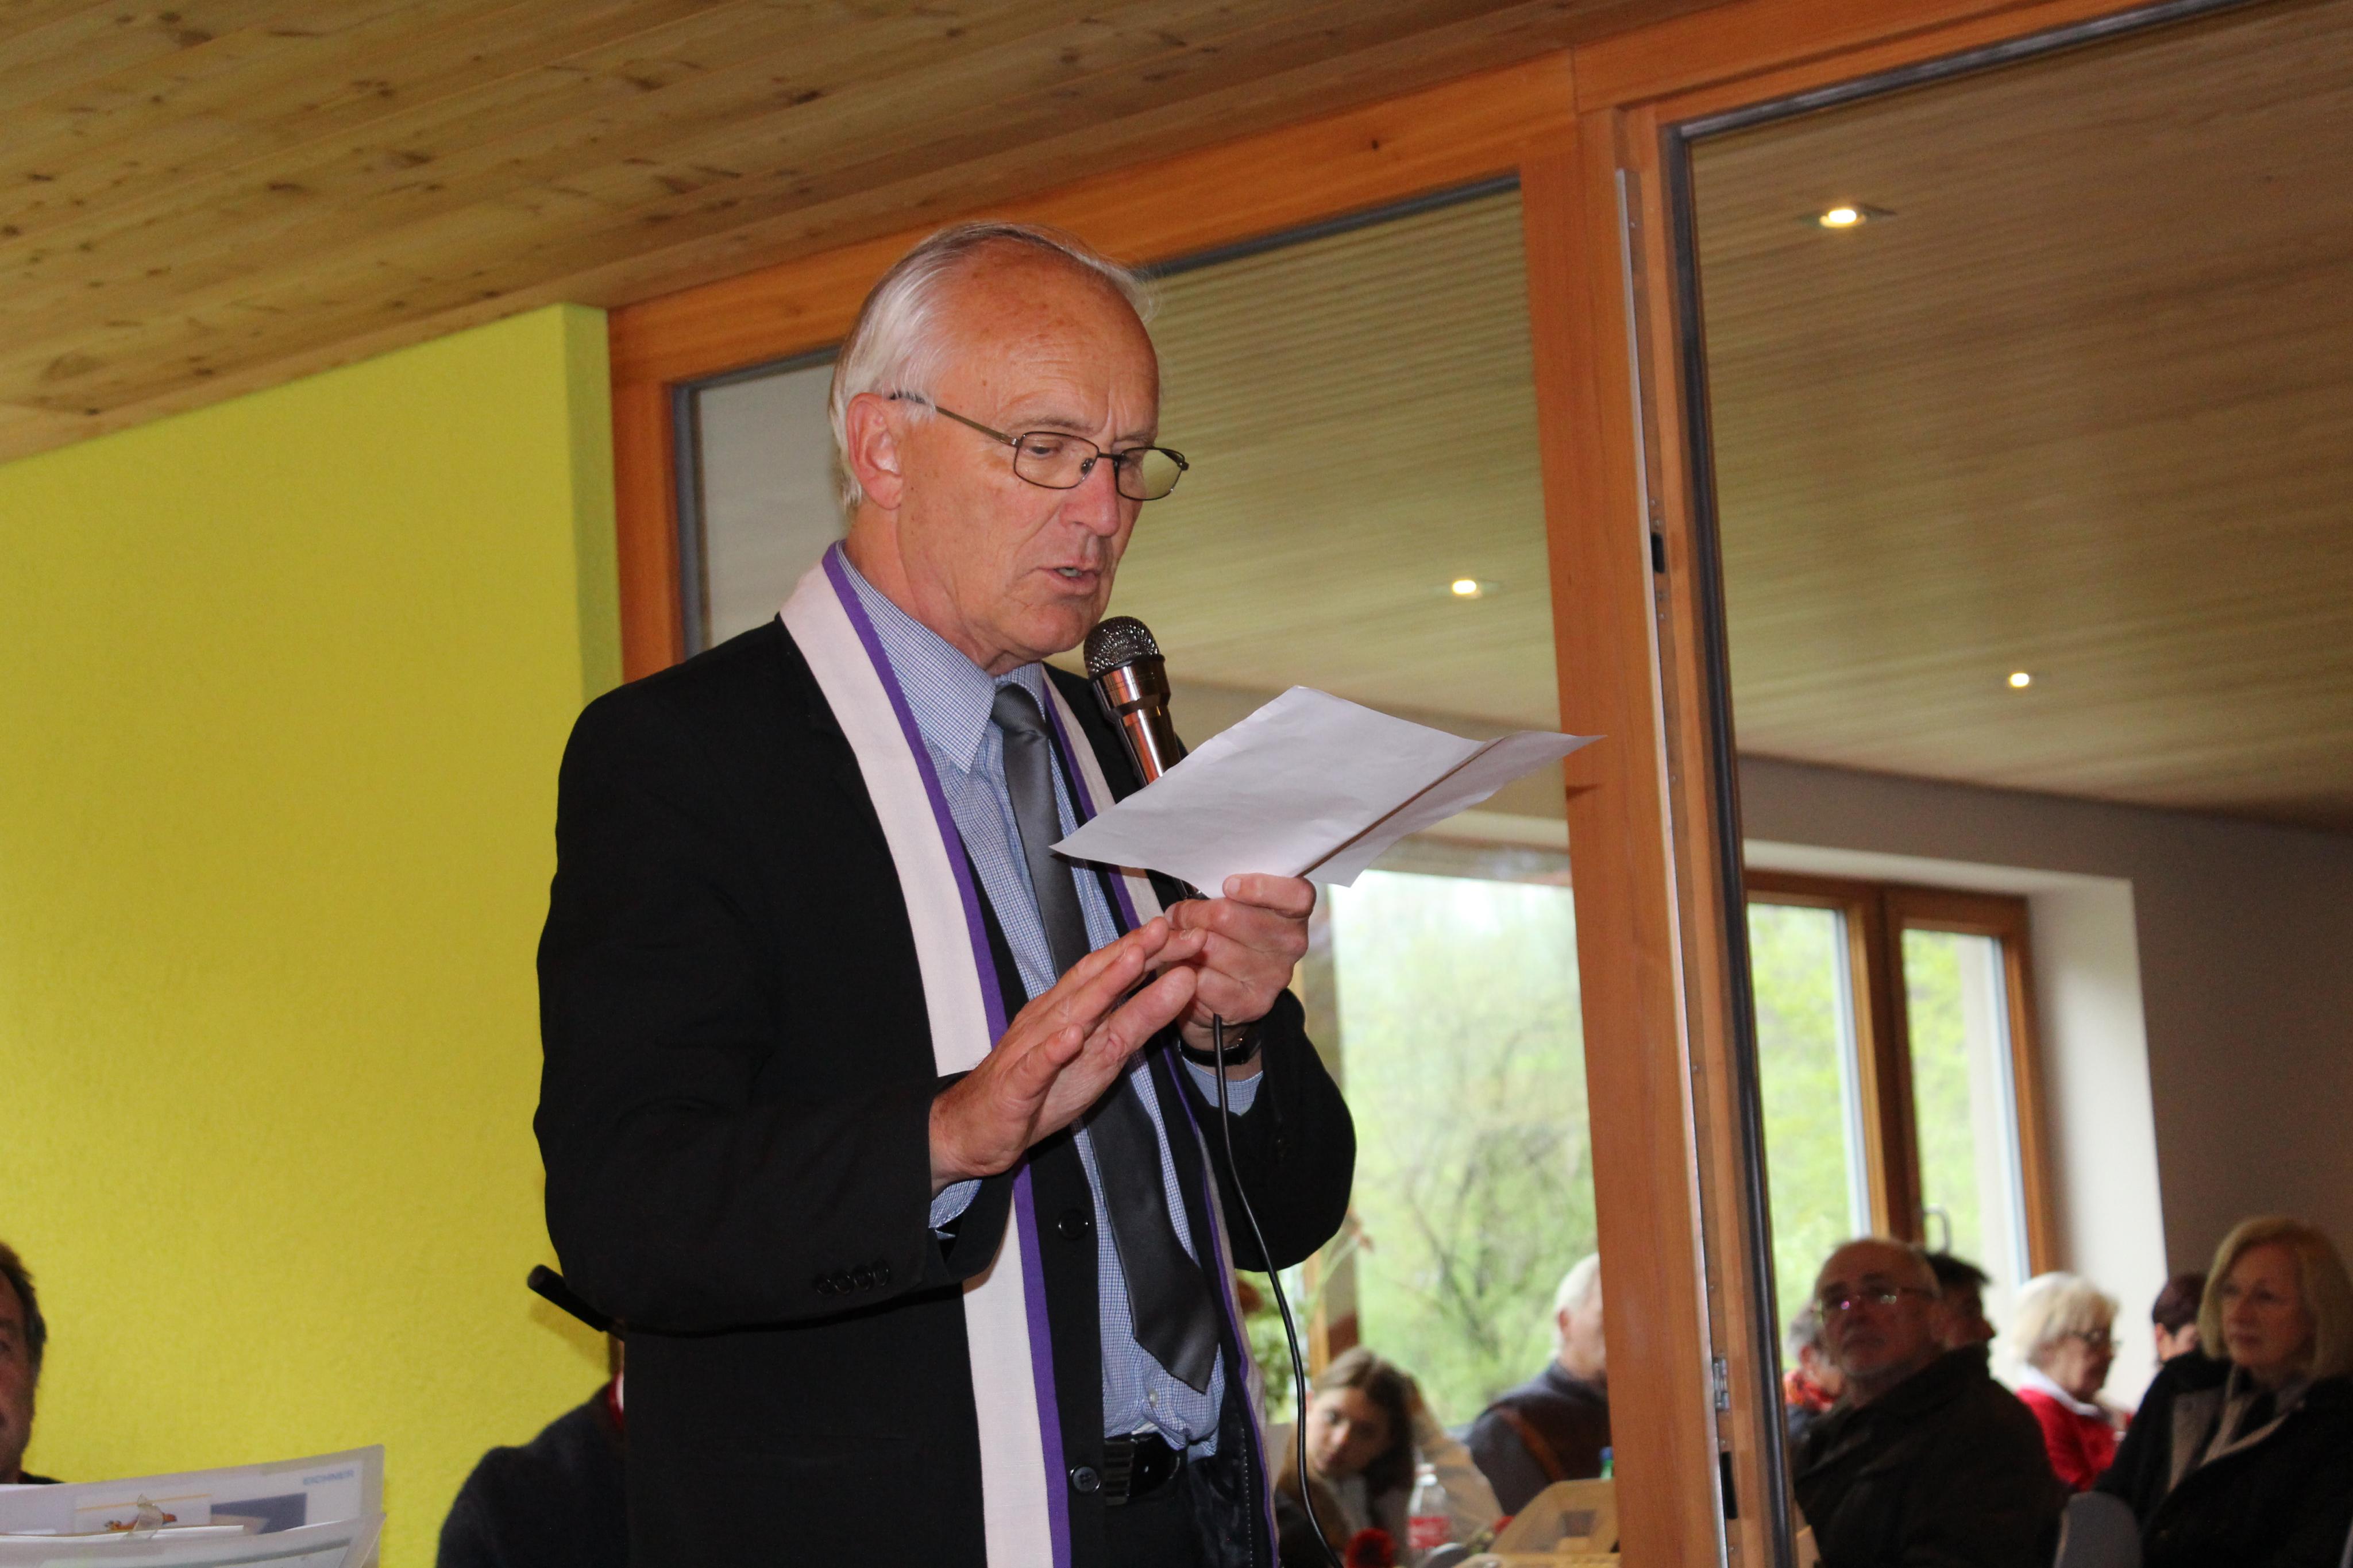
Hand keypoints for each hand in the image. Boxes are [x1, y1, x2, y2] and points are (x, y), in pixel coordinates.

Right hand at [928, 916, 1202, 1191]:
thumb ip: (1138, 1018)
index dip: (1147, 948)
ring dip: (1101, 986)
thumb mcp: (1103, 1052)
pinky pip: (1036, 1066)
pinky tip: (1071, 1038)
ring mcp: (1032, 1049)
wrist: (977, 1126)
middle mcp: (1051, 1019)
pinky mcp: (1017, 1085)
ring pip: (1070, 1013)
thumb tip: (1180, 983)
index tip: (1186, 930)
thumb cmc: (1040, 1086)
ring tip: (1132, 961)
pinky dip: (1053, 1050)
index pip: (1111, 970)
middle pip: (1095, 981)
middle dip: (1133, 953)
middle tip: (1168, 929)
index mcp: (1070, 1009)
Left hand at [1164, 874, 1314, 1054]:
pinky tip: (1185, 967)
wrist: (1223, 992)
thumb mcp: (1231, 904)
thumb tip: (1192, 898)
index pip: (1296, 895)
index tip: (1228, 885)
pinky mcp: (1251, 1004)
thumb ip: (1224, 892)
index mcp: (1293, 912)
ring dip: (1183, 943)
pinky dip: (1185, 971)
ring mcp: (1274, 977)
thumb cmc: (1227, 933)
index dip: (1260, 887)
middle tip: (1178, 915)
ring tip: (1178, 942)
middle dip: (1193, 913)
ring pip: (1211, 947)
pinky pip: (1203, 980)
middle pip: (1229, 917)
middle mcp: (1291, 944)